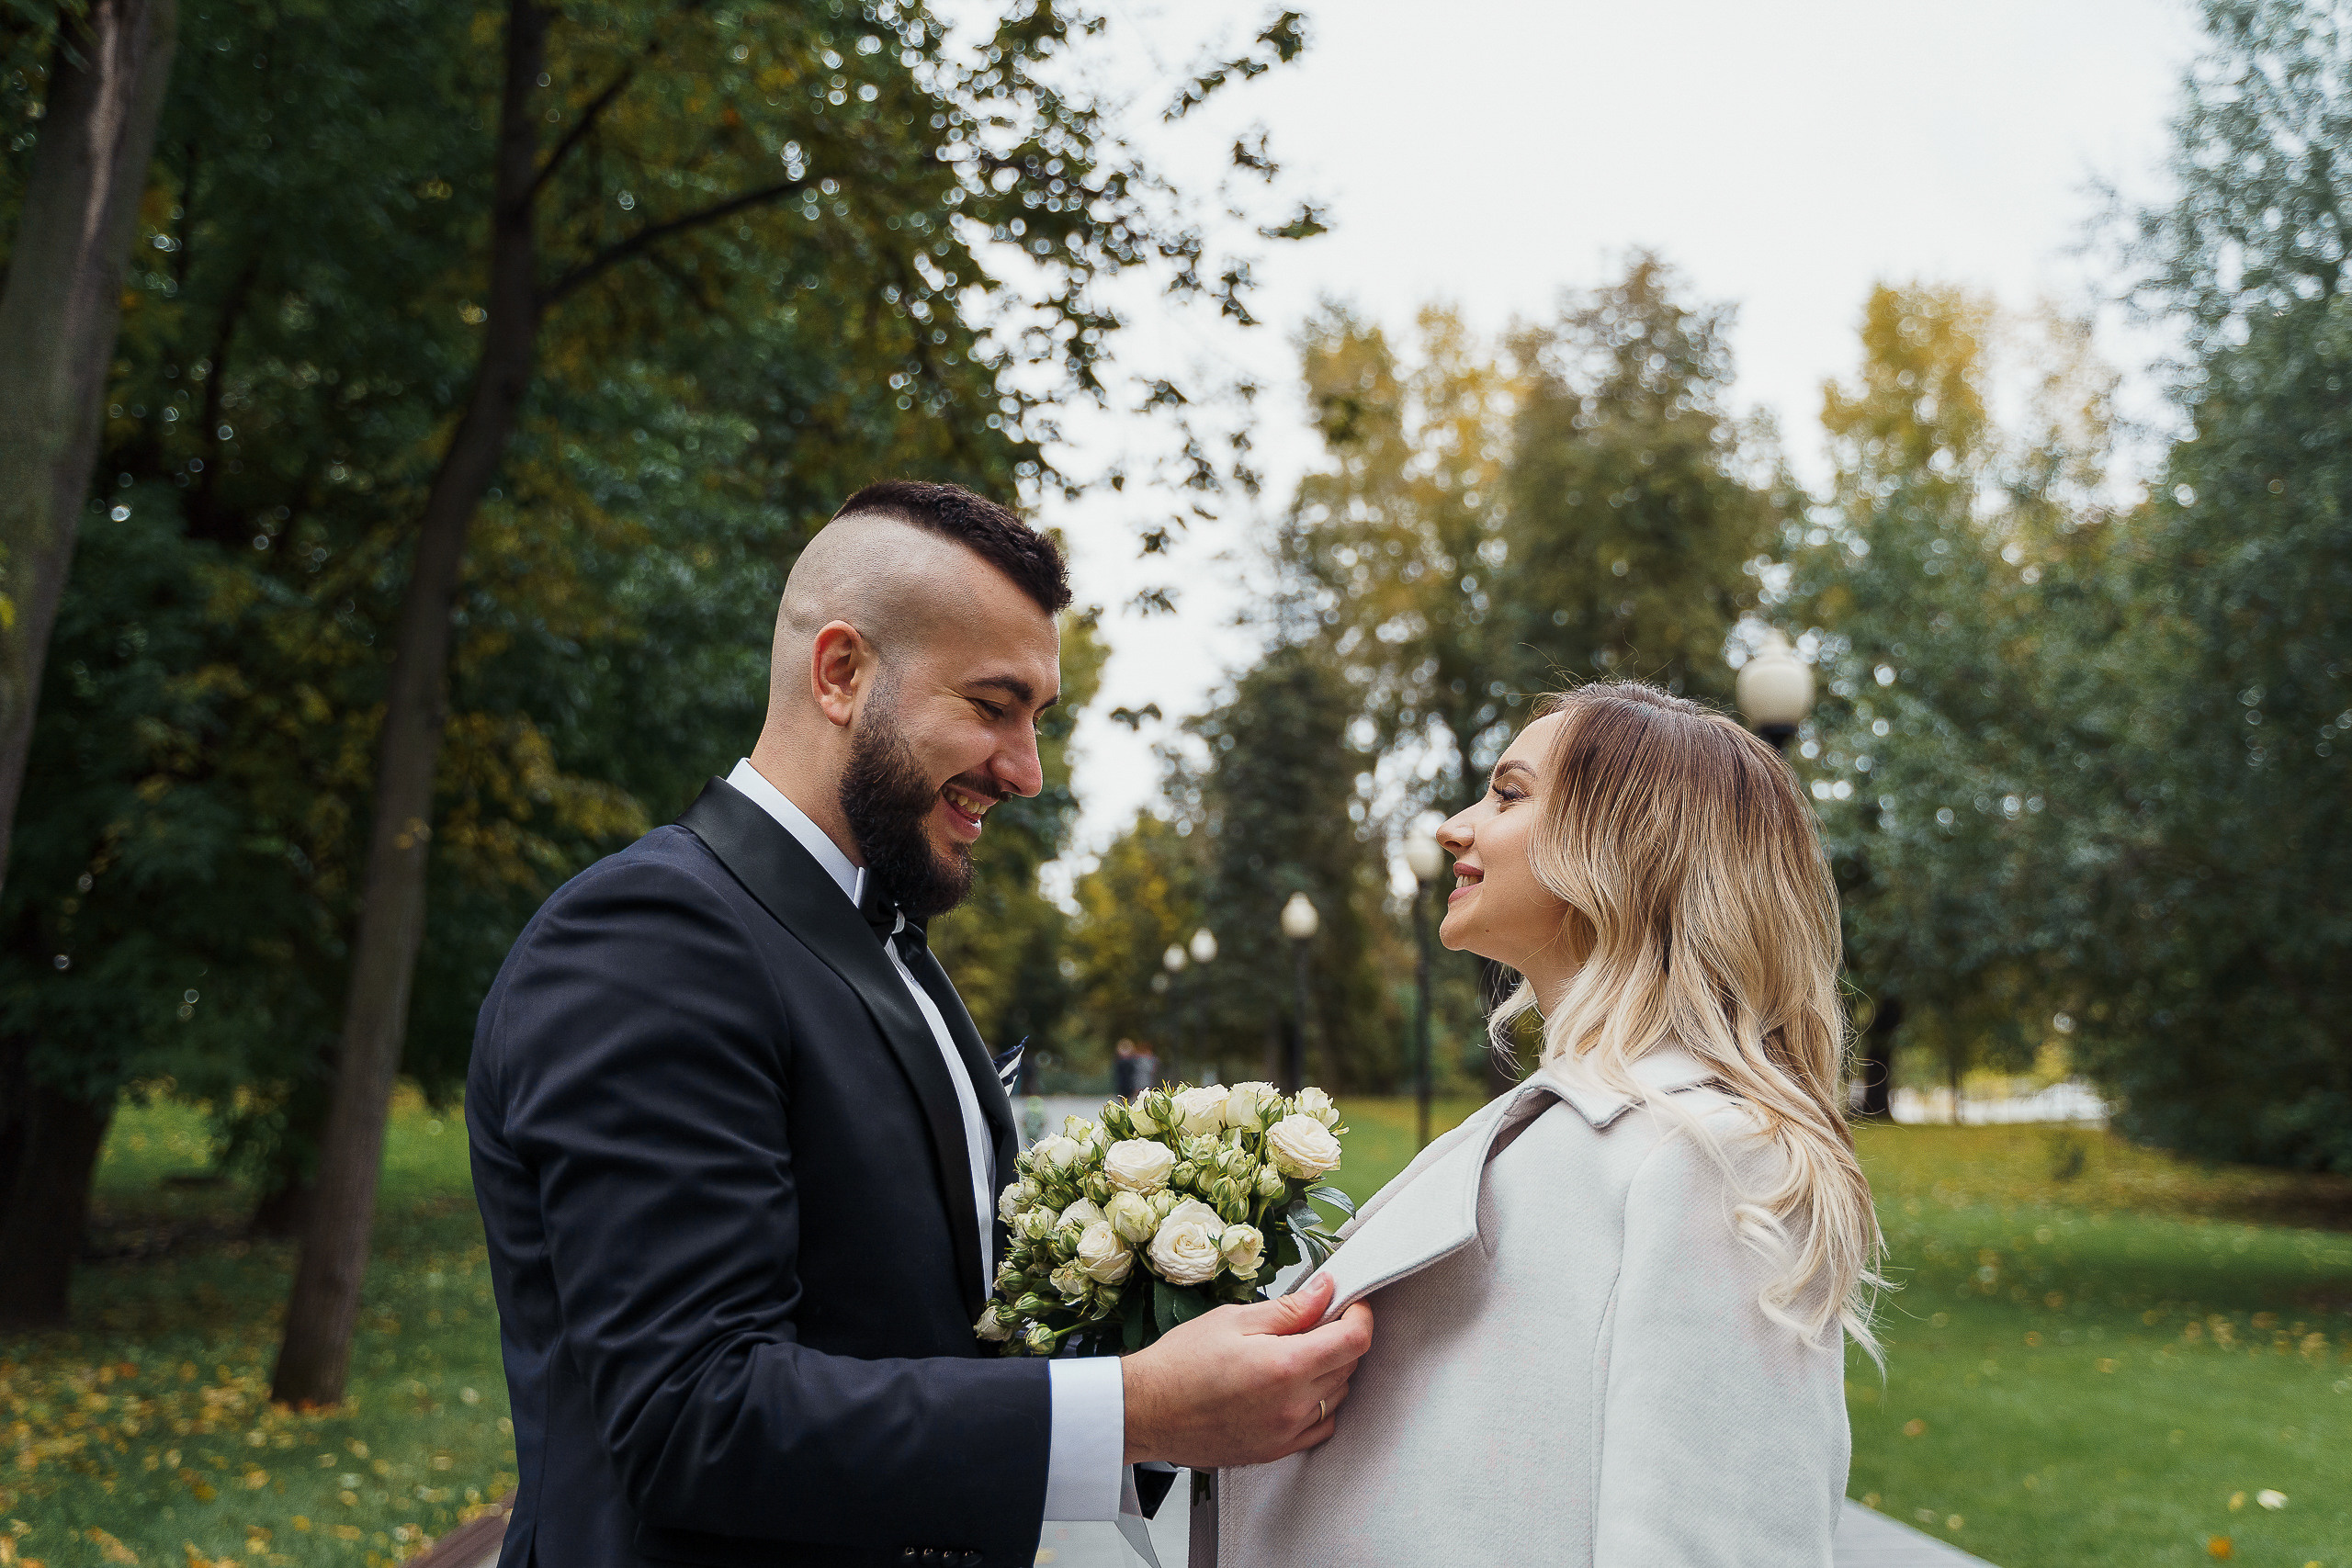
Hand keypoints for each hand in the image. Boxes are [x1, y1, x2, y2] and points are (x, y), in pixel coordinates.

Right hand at [1120, 1273, 1373, 1468]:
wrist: (1147, 1411)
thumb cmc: (1180, 1363)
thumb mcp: (1233, 1319)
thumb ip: (1289, 1308)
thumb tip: (1326, 1291)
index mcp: (1285, 1366)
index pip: (1353, 1340)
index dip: (1361, 1315)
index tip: (1352, 1304)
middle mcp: (1292, 1405)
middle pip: (1348, 1367)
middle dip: (1340, 1337)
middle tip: (1314, 1321)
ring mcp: (1286, 1433)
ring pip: (1337, 1396)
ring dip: (1330, 1370)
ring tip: (1295, 1353)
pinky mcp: (1276, 1451)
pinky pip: (1319, 1426)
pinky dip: (1318, 1404)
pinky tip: (1293, 1387)